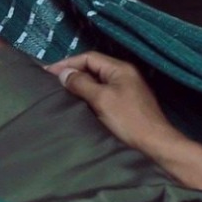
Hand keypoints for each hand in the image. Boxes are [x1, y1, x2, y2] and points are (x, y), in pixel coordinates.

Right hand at [45, 51, 175, 147]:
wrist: (154, 144)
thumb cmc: (129, 120)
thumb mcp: (101, 99)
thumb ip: (81, 83)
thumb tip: (64, 74)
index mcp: (120, 69)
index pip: (89, 58)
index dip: (68, 63)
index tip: (47, 73)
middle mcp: (124, 76)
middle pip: (93, 68)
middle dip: (72, 73)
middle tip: (50, 83)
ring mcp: (126, 90)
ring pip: (96, 82)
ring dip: (79, 85)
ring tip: (59, 93)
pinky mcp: (125, 105)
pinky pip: (102, 95)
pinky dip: (88, 97)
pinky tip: (77, 105)